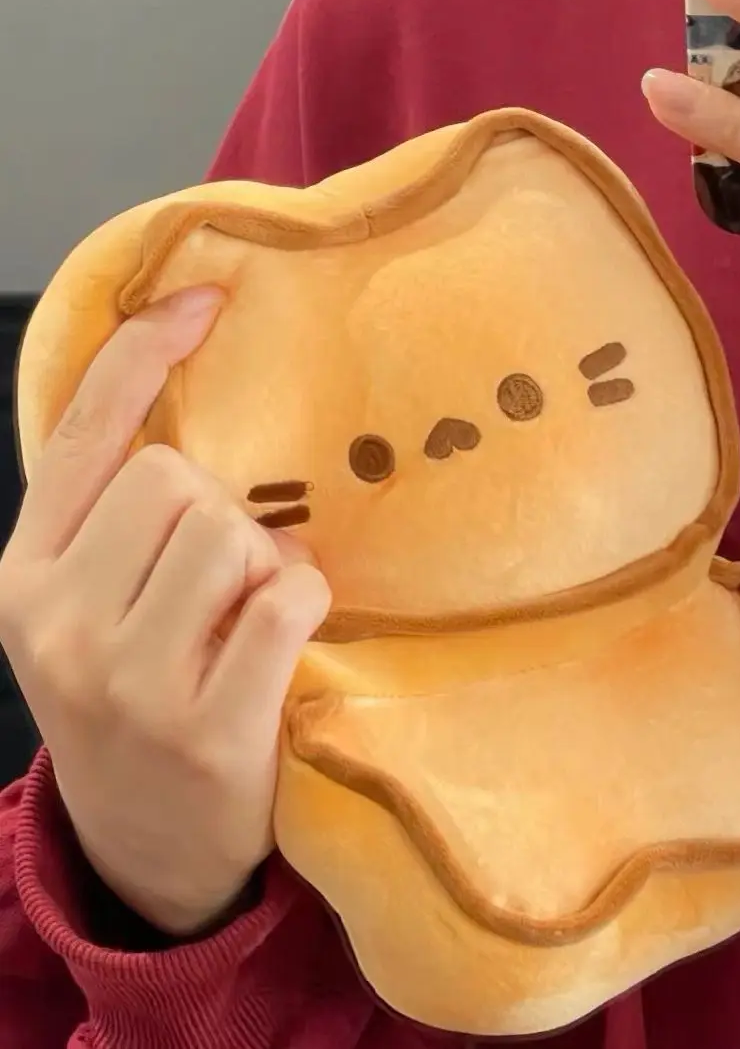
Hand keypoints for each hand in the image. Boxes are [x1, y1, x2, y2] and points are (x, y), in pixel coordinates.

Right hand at [0, 288, 330, 935]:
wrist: (144, 849)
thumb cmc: (135, 708)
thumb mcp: (89, 613)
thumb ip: (118, 528)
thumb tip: (196, 427)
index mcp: (25, 574)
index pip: (82, 436)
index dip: (141, 356)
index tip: (200, 298)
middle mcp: (58, 618)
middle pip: (172, 479)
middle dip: (219, 511)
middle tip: (228, 574)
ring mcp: (128, 677)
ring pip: (228, 531)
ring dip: (263, 558)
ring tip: (251, 612)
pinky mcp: (205, 724)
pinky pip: (283, 595)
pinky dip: (303, 597)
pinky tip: (286, 633)